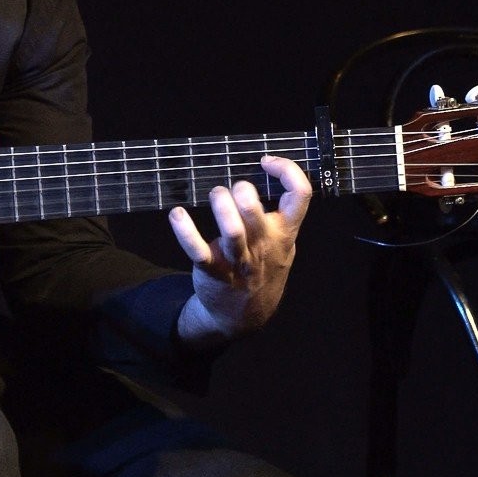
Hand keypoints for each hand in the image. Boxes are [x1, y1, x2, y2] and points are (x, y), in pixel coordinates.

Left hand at [168, 155, 311, 346]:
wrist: (245, 315)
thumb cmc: (262, 267)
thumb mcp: (282, 243)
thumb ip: (279, 214)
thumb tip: (266, 172)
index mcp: (284, 232)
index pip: (300, 195)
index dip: (287, 170)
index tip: (265, 161)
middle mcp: (264, 245)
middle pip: (257, 215)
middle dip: (244, 194)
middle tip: (236, 188)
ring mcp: (238, 260)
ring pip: (232, 233)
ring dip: (221, 208)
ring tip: (216, 195)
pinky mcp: (213, 270)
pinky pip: (198, 251)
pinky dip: (185, 231)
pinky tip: (177, 215)